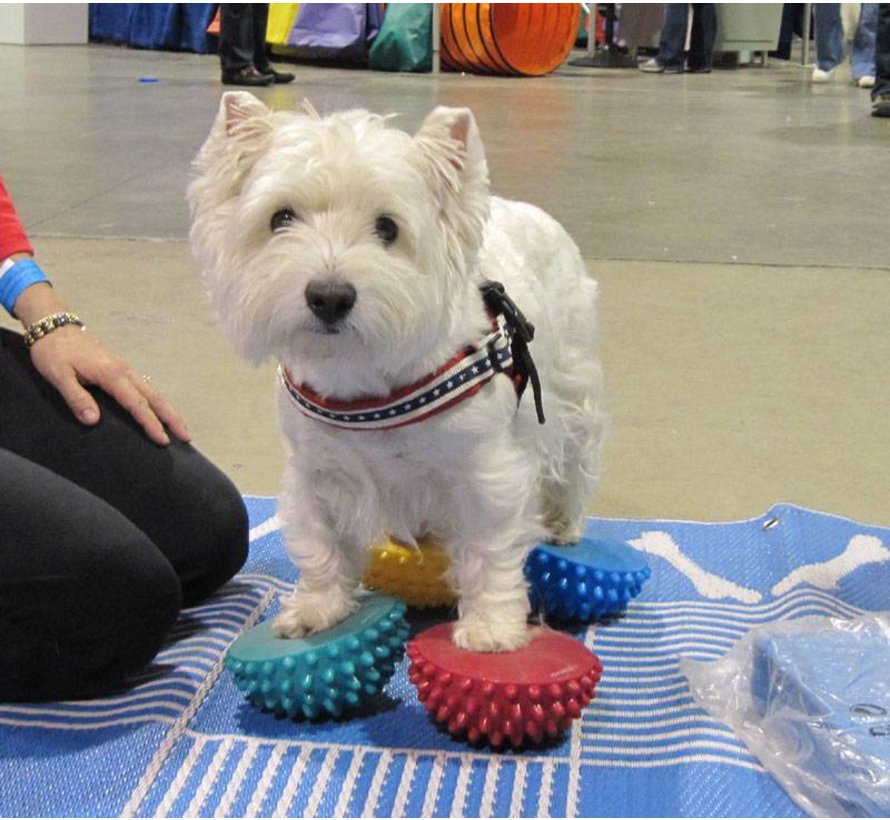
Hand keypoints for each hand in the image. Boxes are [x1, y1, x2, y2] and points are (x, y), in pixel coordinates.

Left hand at [28, 325, 190, 445]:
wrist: (53, 325)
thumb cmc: (53, 351)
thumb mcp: (58, 376)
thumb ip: (77, 398)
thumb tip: (94, 421)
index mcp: (111, 374)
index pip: (136, 404)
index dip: (151, 423)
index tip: (163, 441)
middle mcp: (124, 370)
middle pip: (155, 397)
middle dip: (172, 417)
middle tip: (187, 436)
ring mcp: (124, 368)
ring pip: (153, 391)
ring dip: (168, 410)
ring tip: (180, 427)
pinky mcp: (121, 367)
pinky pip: (146, 387)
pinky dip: (157, 401)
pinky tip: (159, 410)